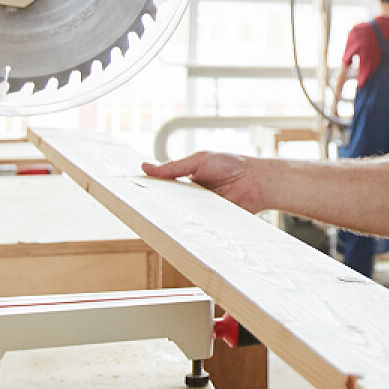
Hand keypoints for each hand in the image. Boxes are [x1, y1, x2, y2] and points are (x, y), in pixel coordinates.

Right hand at [141, 151, 271, 213]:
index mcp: (186, 181)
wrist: (255, 180)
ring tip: (153, 218)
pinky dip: (188, 226)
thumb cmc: (230, 164)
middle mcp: (192, 197)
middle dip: (155, 207)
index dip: (150, 191)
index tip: (132, 193)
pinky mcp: (210, 221)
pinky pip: (196, 226)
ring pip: (181, 216)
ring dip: (171, 217)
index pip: (163, 188)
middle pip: (169, 204)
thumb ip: (173, 166)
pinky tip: (178, 227)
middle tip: (138, 208)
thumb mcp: (198, 161)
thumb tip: (145, 166)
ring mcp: (201, 210)